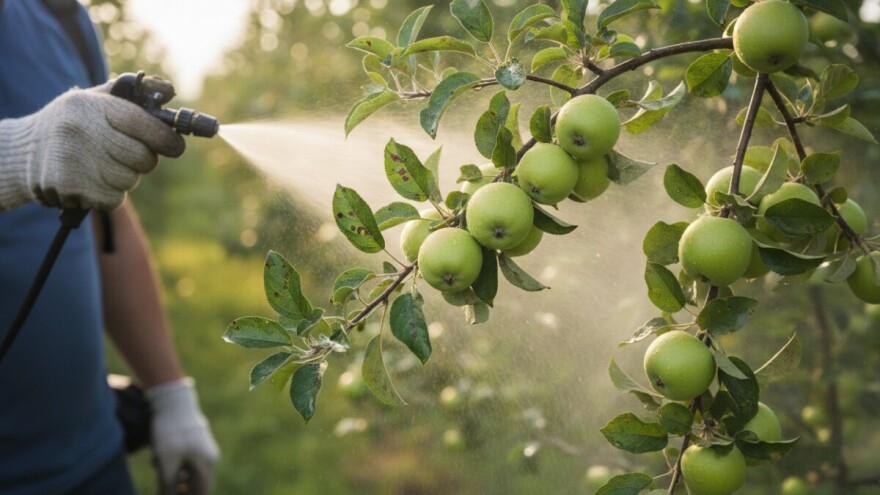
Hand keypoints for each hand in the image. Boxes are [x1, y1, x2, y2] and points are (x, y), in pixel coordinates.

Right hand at [0, 79, 183, 210]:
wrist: (24, 153)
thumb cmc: (72, 124)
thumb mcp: (96, 100)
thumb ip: (134, 94)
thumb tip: (170, 90)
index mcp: (92, 106)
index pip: (144, 123)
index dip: (166, 138)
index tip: (175, 146)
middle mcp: (82, 131)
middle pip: (144, 158)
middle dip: (144, 160)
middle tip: (128, 155)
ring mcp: (75, 160)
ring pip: (130, 180)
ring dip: (124, 178)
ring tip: (102, 166)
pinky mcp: (70, 188)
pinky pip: (114, 199)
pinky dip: (110, 195)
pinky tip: (91, 182)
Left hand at [147, 378, 218, 494]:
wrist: (173, 400)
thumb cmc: (171, 432)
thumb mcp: (166, 462)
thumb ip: (168, 485)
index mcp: (207, 464)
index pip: (202, 492)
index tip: (170, 494)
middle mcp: (209, 457)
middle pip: (195, 482)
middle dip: (179, 487)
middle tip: (162, 486)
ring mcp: (203, 447)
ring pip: (189, 471)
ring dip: (174, 475)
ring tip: (157, 467)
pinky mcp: (195, 440)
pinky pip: (186, 459)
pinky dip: (174, 463)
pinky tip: (158, 458)